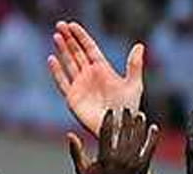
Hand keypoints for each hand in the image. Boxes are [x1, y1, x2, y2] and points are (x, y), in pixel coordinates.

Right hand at [47, 21, 144, 136]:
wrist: (119, 129)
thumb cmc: (129, 109)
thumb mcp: (134, 85)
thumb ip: (134, 66)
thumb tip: (140, 45)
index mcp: (103, 70)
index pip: (89, 48)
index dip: (81, 36)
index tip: (71, 25)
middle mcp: (90, 76)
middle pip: (77, 53)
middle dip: (69, 39)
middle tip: (60, 25)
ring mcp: (81, 86)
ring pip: (69, 63)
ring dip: (62, 50)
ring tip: (56, 36)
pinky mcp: (73, 98)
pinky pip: (62, 82)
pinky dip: (57, 71)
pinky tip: (52, 59)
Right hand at [67, 106, 157, 173]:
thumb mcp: (83, 172)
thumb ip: (77, 152)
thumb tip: (70, 134)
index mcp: (105, 158)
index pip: (107, 134)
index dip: (109, 120)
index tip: (111, 111)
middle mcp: (121, 159)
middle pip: (124, 134)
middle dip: (125, 120)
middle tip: (126, 108)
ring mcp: (134, 164)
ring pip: (138, 140)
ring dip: (139, 126)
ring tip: (140, 115)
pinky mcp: (143, 168)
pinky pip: (149, 150)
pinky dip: (152, 138)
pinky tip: (154, 128)